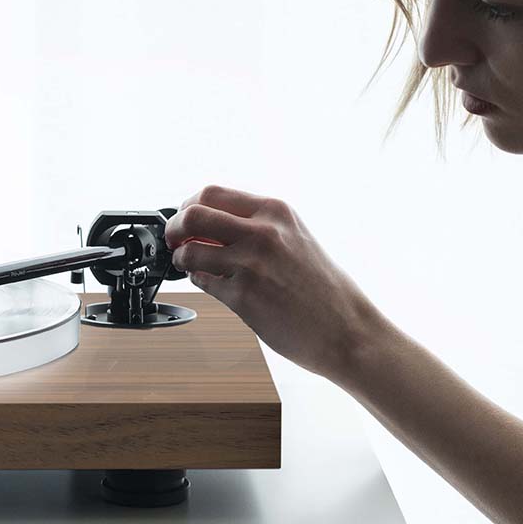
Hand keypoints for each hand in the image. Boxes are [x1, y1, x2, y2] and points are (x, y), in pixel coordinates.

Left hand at [164, 184, 380, 381]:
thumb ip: (258, 226)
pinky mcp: (244, 297)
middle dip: (175, 228)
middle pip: (193, 214)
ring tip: (192, 266)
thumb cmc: (324, 289)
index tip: (186, 219)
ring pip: (190, 251)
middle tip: (175, 240)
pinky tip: (212, 283)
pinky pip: (203, 282)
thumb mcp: (296, 238)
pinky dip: (200, 281)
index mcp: (275, 212)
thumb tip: (212, 222)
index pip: (211, 193)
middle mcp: (263, 233)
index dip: (189, 206)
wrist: (347, 330)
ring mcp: (251, 264)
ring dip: (183, 259)